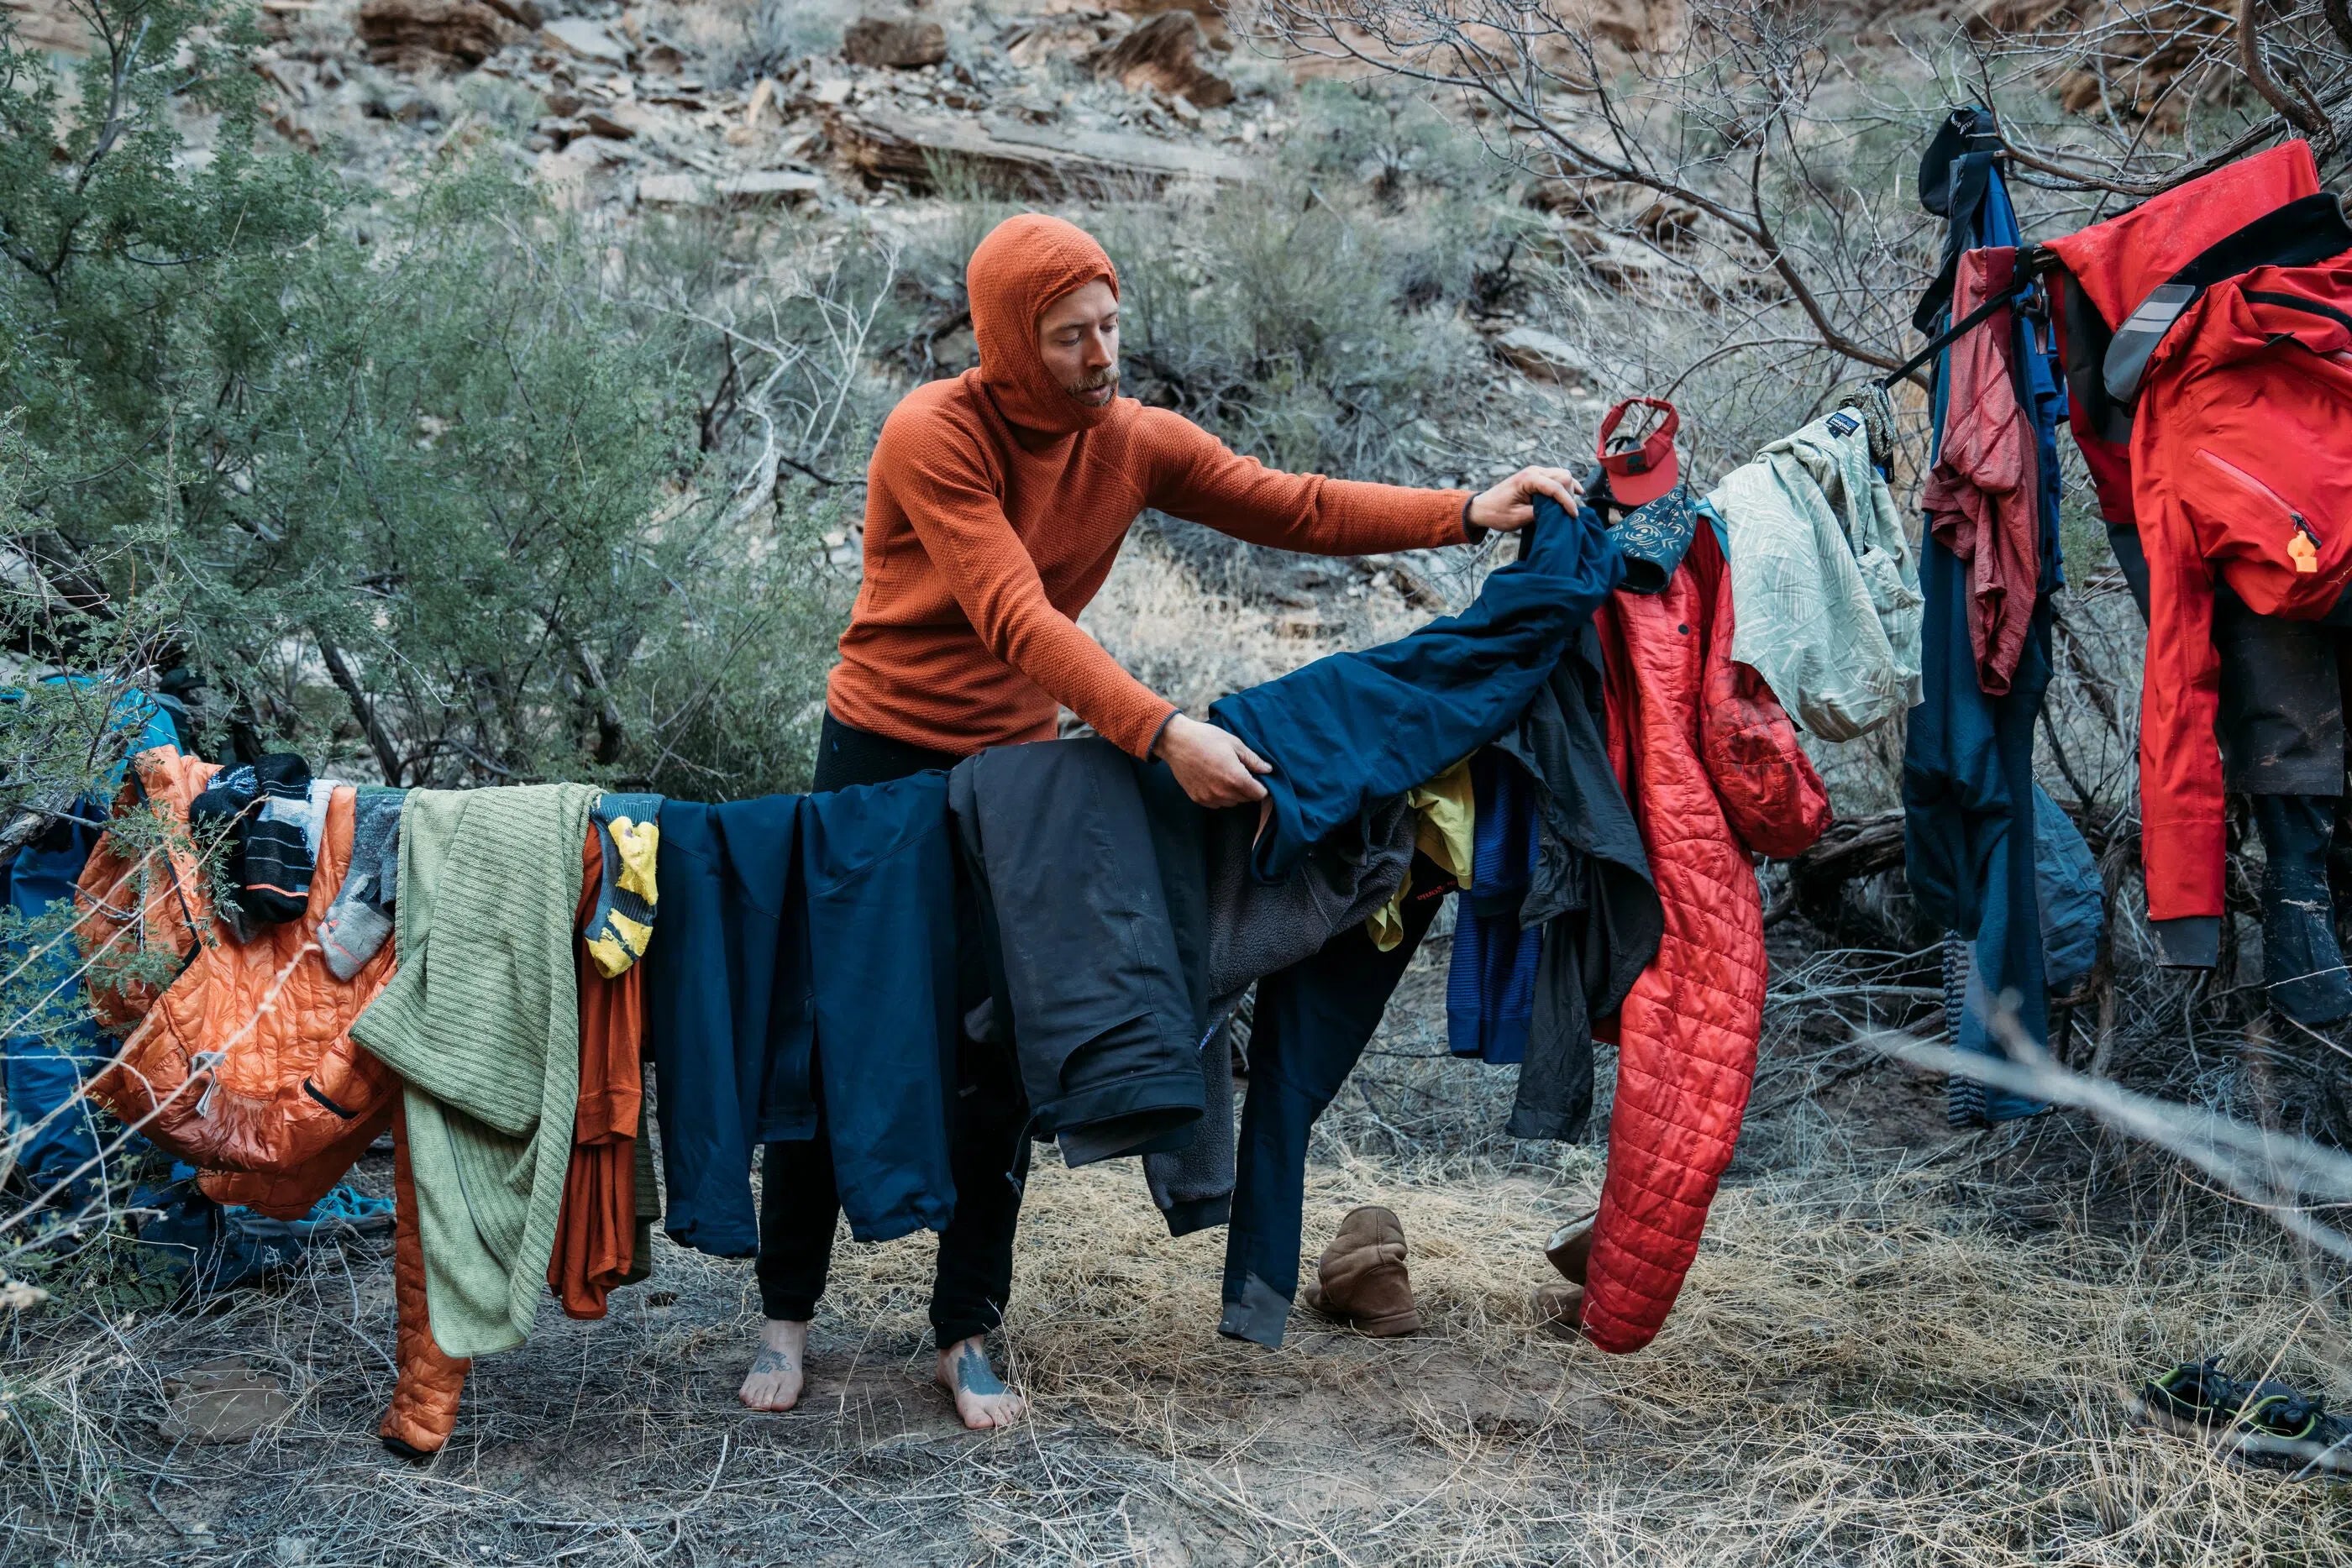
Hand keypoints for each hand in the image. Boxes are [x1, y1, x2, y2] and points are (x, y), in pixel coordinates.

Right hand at [1154, 714, 1270, 807]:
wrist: (1176, 742)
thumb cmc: (1206, 738)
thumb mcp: (1234, 743)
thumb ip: (1253, 760)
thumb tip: (1268, 770)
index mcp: (1236, 778)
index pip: (1259, 794)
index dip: (1262, 786)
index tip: (1257, 777)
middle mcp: (1224, 793)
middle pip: (1246, 799)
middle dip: (1248, 788)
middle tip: (1241, 772)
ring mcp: (1210, 798)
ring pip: (1232, 802)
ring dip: (1234, 793)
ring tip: (1226, 775)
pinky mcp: (1198, 799)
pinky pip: (1217, 804)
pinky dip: (1219, 796)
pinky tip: (1214, 780)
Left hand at [1467, 466, 1583, 532]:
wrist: (1482, 507)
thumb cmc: (1497, 513)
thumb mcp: (1518, 517)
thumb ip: (1540, 513)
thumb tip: (1559, 513)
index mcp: (1527, 479)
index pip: (1555, 487)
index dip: (1567, 502)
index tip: (1573, 516)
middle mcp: (1534, 471)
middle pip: (1564, 476)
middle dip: (1569, 494)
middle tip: (1567, 513)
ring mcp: (1536, 472)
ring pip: (1563, 475)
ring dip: (1569, 490)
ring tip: (1570, 508)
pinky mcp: (1537, 477)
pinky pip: (1557, 478)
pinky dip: (1567, 486)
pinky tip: (1578, 493)